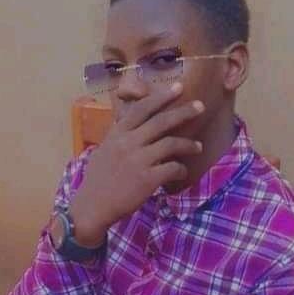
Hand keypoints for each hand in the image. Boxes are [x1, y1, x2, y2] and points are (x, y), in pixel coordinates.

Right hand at [69, 83, 203, 244]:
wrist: (93, 206)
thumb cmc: (98, 180)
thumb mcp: (104, 150)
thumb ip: (118, 135)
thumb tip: (127, 121)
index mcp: (117, 134)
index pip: (141, 109)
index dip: (161, 97)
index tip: (178, 88)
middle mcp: (128, 143)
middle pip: (161, 121)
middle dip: (183, 112)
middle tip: (200, 106)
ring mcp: (138, 160)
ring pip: (171, 144)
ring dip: (188, 144)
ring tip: (197, 146)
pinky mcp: (147, 179)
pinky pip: (172, 168)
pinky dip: (181, 169)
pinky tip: (182, 171)